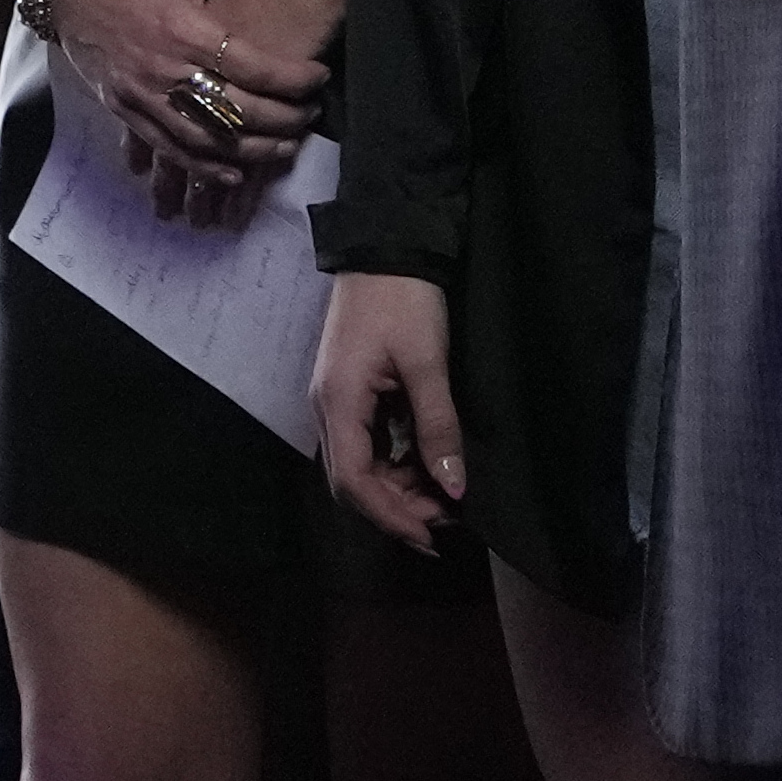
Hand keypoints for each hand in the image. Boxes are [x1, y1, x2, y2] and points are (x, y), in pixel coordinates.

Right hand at [46, 0, 325, 228]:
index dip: (293, 77)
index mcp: (186, 27)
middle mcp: (167, 68)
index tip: (319, 77)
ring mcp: (144, 95)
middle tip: (310, 114)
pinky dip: (204, 168)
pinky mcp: (127, 111)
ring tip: (285, 147)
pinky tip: (234, 174)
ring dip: (252, 150)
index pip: (253, 65)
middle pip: (237, 109)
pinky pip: (170, 149)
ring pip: (208, 139)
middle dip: (284, 118)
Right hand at [312, 272, 465, 549]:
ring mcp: (336, 400)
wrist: (385, 245)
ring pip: (359, 466)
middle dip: (396, 509)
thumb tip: (453, 487)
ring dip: (397, 489)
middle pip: (351, 481)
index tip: (435, 535)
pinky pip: (367, 445)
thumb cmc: (404, 299)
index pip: (353, 482)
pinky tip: (427, 466)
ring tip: (444, 495)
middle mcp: (328, 407)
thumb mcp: (427, 362)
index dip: (392, 516)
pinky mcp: (349, 392)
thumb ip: (437, 427)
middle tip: (447, 520)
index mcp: (338, 401)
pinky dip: (396, 465)